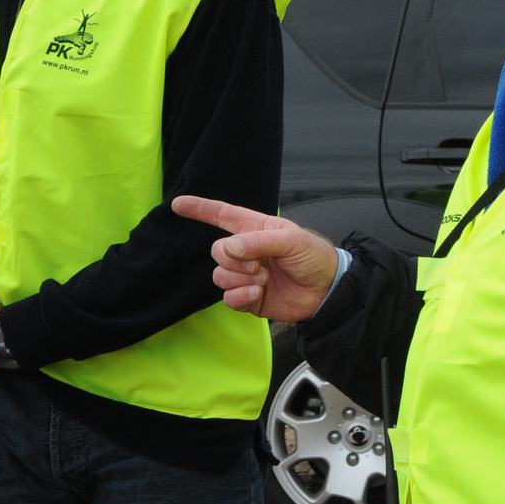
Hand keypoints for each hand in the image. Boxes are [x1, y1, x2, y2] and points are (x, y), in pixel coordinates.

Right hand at [170, 195, 338, 321]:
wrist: (327, 291)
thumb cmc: (313, 257)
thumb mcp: (290, 240)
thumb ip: (258, 241)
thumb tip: (228, 248)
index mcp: (255, 229)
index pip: (222, 215)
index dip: (200, 209)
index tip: (177, 205)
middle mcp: (246, 251)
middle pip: (217, 251)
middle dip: (233, 259)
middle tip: (260, 265)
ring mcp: (245, 275)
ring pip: (219, 276)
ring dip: (239, 279)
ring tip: (262, 280)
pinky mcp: (248, 298)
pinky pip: (227, 298)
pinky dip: (239, 296)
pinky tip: (256, 294)